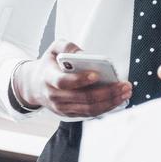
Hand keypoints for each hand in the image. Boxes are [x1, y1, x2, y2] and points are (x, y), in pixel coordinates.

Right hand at [15, 40, 131, 117]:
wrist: (35, 85)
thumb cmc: (49, 65)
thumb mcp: (53, 49)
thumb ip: (67, 47)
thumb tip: (84, 54)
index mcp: (48, 78)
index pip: (64, 82)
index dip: (80, 80)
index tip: (97, 75)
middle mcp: (54, 96)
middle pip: (82, 98)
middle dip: (106, 92)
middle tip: (123, 85)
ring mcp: (62, 108)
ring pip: (89, 109)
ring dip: (110, 102)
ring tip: (125, 92)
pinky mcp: (70, 114)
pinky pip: (90, 114)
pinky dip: (106, 107)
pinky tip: (118, 99)